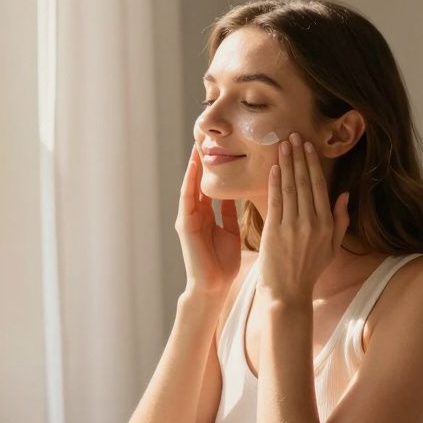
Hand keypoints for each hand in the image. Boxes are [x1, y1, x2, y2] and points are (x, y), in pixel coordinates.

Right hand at [176, 143, 241, 296]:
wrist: (213, 286)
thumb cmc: (222, 263)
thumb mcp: (230, 232)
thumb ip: (229, 214)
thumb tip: (237, 196)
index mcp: (207, 216)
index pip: (210, 186)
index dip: (215, 168)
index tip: (222, 147)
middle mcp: (195, 214)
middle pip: (198, 181)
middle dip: (201, 161)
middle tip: (206, 137)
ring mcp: (187, 218)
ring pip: (190, 185)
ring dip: (193, 167)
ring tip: (197, 145)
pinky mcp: (184, 225)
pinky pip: (187, 199)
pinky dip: (189, 182)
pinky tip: (193, 168)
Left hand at [259, 133, 349, 302]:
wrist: (287, 291)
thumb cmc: (310, 269)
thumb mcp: (333, 247)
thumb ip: (341, 220)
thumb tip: (345, 194)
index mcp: (326, 224)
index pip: (319, 186)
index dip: (313, 163)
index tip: (308, 146)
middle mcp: (311, 223)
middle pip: (305, 182)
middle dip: (299, 156)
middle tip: (293, 135)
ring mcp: (292, 226)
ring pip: (290, 187)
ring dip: (286, 163)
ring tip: (283, 144)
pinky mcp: (275, 231)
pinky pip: (276, 201)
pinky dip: (275, 182)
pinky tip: (274, 167)